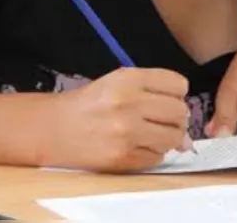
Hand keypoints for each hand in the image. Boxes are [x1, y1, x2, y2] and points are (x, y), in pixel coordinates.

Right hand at [38, 67, 190, 172]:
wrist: (52, 129)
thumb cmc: (87, 105)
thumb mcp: (117, 82)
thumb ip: (153, 93)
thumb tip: (185, 122)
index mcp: (128, 79)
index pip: (178, 84)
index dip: (177, 94)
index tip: (168, 99)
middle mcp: (129, 103)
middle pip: (180, 112)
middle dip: (176, 118)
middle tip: (162, 121)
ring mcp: (126, 132)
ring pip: (174, 137)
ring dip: (168, 139)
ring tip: (150, 135)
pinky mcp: (122, 157)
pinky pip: (157, 158)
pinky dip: (153, 154)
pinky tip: (137, 147)